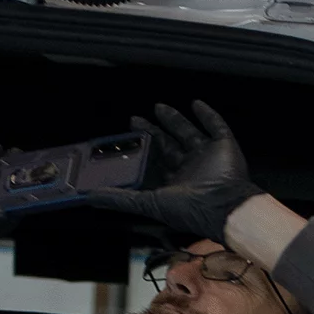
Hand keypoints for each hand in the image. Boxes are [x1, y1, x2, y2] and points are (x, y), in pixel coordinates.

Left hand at [84, 100, 261, 245]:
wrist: (223, 206)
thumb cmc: (190, 209)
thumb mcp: (147, 202)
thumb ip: (120, 199)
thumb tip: (89, 196)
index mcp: (176, 181)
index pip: (156, 159)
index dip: (143, 146)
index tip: (130, 132)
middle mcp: (192, 168)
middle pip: (170, 144)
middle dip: (155, 130)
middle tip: (137, 119)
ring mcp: (209, 156)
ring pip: (190, 133)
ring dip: (176, 120)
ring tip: (160, 107)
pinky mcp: (224, 147)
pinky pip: (217, 127)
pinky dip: (208, 115)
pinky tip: (197, 104)